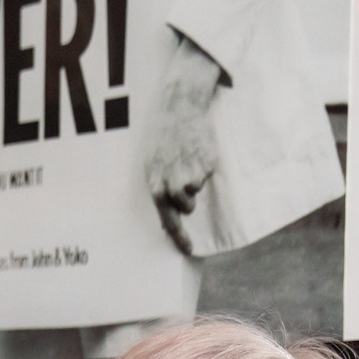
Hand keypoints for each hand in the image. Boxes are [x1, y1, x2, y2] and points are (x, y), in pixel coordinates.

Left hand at [144, 36, 224, 253]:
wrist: (178, 108)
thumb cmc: (163, 139)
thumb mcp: (152, 165)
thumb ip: (160, 190)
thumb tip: (168, 219)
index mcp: (155, 184)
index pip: (168, 220)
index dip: (179, 237)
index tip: (188, 250)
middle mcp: (172, 182)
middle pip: (186, 208)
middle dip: (187, 200)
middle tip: (183, 180)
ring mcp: (190, 172)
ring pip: (197, 192)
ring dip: (195, 182)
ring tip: (187, 162)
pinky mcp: (206, 162)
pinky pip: (207, 174)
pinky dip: (203, 166)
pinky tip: (195, 151)